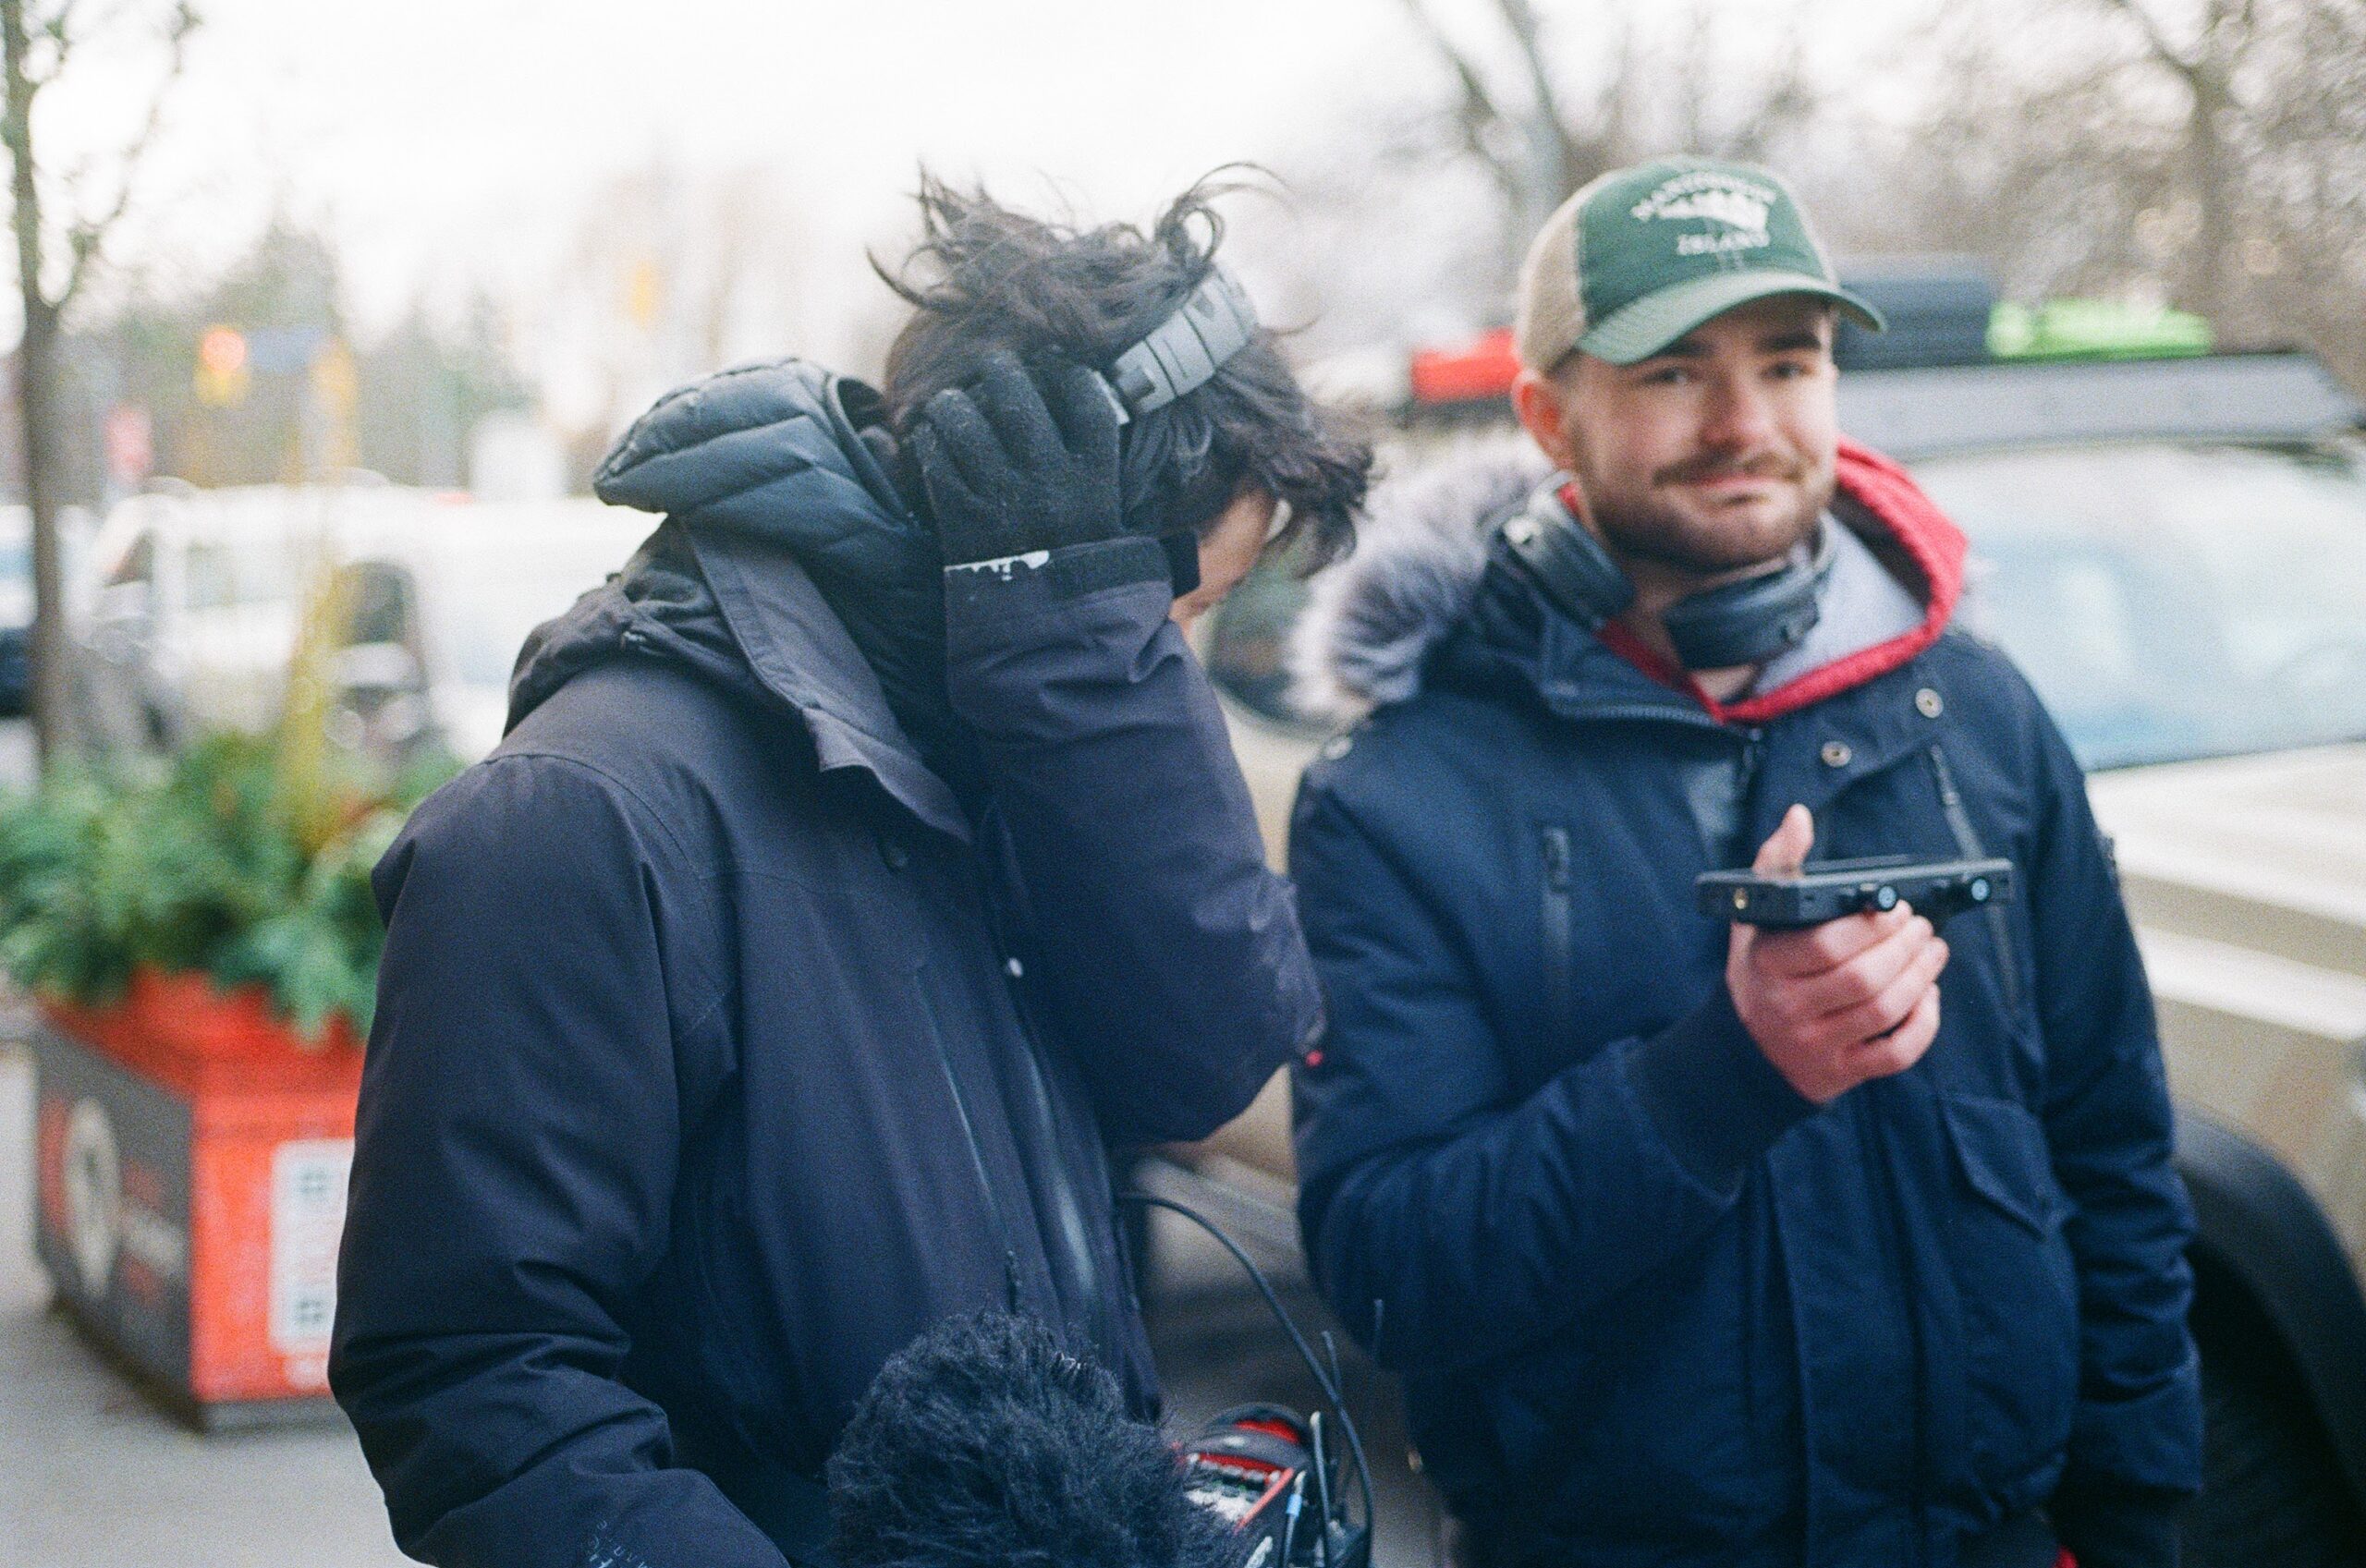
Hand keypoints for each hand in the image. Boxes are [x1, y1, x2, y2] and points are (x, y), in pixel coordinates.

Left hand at [910, 352, 1124, 566]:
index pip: (1085, 399)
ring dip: (953, 402)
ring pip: (965, 420)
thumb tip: (1076, 390)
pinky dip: (929, 439)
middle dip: (1000, 370)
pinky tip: (932, 436)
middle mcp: (1051, 481)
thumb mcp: (1106, 511)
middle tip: (993, 365)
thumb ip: (1094, 459)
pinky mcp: (964, 518)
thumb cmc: (1079, 559)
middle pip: (1018, 398)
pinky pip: (936, 457)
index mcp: (1095, 477)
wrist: (1050, 624)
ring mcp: (1004, 498)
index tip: (1053, 364)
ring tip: (952, 403)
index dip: (1067, 372)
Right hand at [1726, 805, 1947, 1103]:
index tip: (1896, 907)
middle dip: (1906, 947)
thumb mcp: (1754, 918)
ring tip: (1933, 951)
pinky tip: (1928, 995)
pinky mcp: (1841, 1072)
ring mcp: (1816, 1044)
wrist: (1745, 1049)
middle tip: (1922, 926)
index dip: (1873, 925)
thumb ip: (1777, 864)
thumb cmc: (1759, 971)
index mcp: (1767, 964)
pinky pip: (1895, 1053)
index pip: (1826, 945)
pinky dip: (1923, 1023)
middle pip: (1864, 978)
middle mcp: (1787, 1008)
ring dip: (1922, 977)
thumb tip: (1799, 816)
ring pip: (1885, 1012)